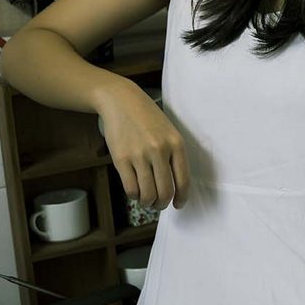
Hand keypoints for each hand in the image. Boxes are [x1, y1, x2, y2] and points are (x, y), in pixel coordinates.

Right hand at [97, 79, 189, 209]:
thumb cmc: (148, 117)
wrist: (122, 101)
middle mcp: (160, 150)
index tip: (178, 204)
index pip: (183, 180)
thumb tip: (175, 185)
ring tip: (147, 201)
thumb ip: (173, 155)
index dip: (181, 198)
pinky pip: (131, 188)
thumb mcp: (169, 131)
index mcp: (176, 144)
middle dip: (162, 204)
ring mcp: (139, 155)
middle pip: (165, 191)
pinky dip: (134, 195)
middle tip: (159, 204)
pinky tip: (135, 191)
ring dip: (148, 203)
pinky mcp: (121, 158)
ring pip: (147, 194)